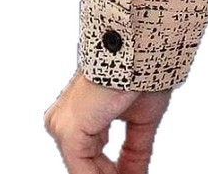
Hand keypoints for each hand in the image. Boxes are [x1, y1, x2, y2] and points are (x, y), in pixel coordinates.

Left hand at [44, 69, 171, 173]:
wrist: (144, 46)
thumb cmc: (145, 67)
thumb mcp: (143, 118)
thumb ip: (135, 152)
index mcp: (80, 112)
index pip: (93, 154)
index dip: (115, 172)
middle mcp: (64, 119)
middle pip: (88, 164)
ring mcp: (62, 126)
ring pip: (85, 169)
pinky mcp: (69, 132)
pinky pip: (84, 171)